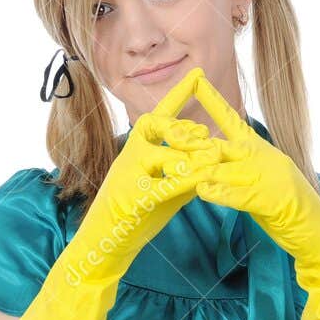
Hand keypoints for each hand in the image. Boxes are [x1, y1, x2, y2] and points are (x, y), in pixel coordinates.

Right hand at [18, 66, 213, 319]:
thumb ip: (186, 172)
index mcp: (138, 148)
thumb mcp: (165, 190)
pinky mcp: (130, 197)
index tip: (198, 74)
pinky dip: (184, 181)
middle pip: (158, 125)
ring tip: (213, 159)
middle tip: (209, 137)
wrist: (106, 245)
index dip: (179, 94)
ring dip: (191, 156)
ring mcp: (127, 173)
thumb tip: (212, 160)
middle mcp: (129, 153)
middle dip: (186, 130)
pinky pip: (161, 184)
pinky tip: (201, 182)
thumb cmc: (135, 216)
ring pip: (164, 154)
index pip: (161, 114)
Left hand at [188, 73, 319, 319]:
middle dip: (191, 141)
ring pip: (224, 168)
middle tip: (166, 135)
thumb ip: (240, 171)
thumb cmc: (289, 211)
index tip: (195, 80)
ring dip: (197, 170)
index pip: (233, 120)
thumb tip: (212, 167)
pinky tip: (203, 193)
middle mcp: (264, 158)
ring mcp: (268, 177)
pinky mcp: (271, 199)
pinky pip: (239, 193)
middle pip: (219, 144)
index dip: (214, 101)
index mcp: (262, 150)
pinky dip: (220, 193)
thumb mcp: (262, 183)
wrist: (318, 233)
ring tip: (173, 170)